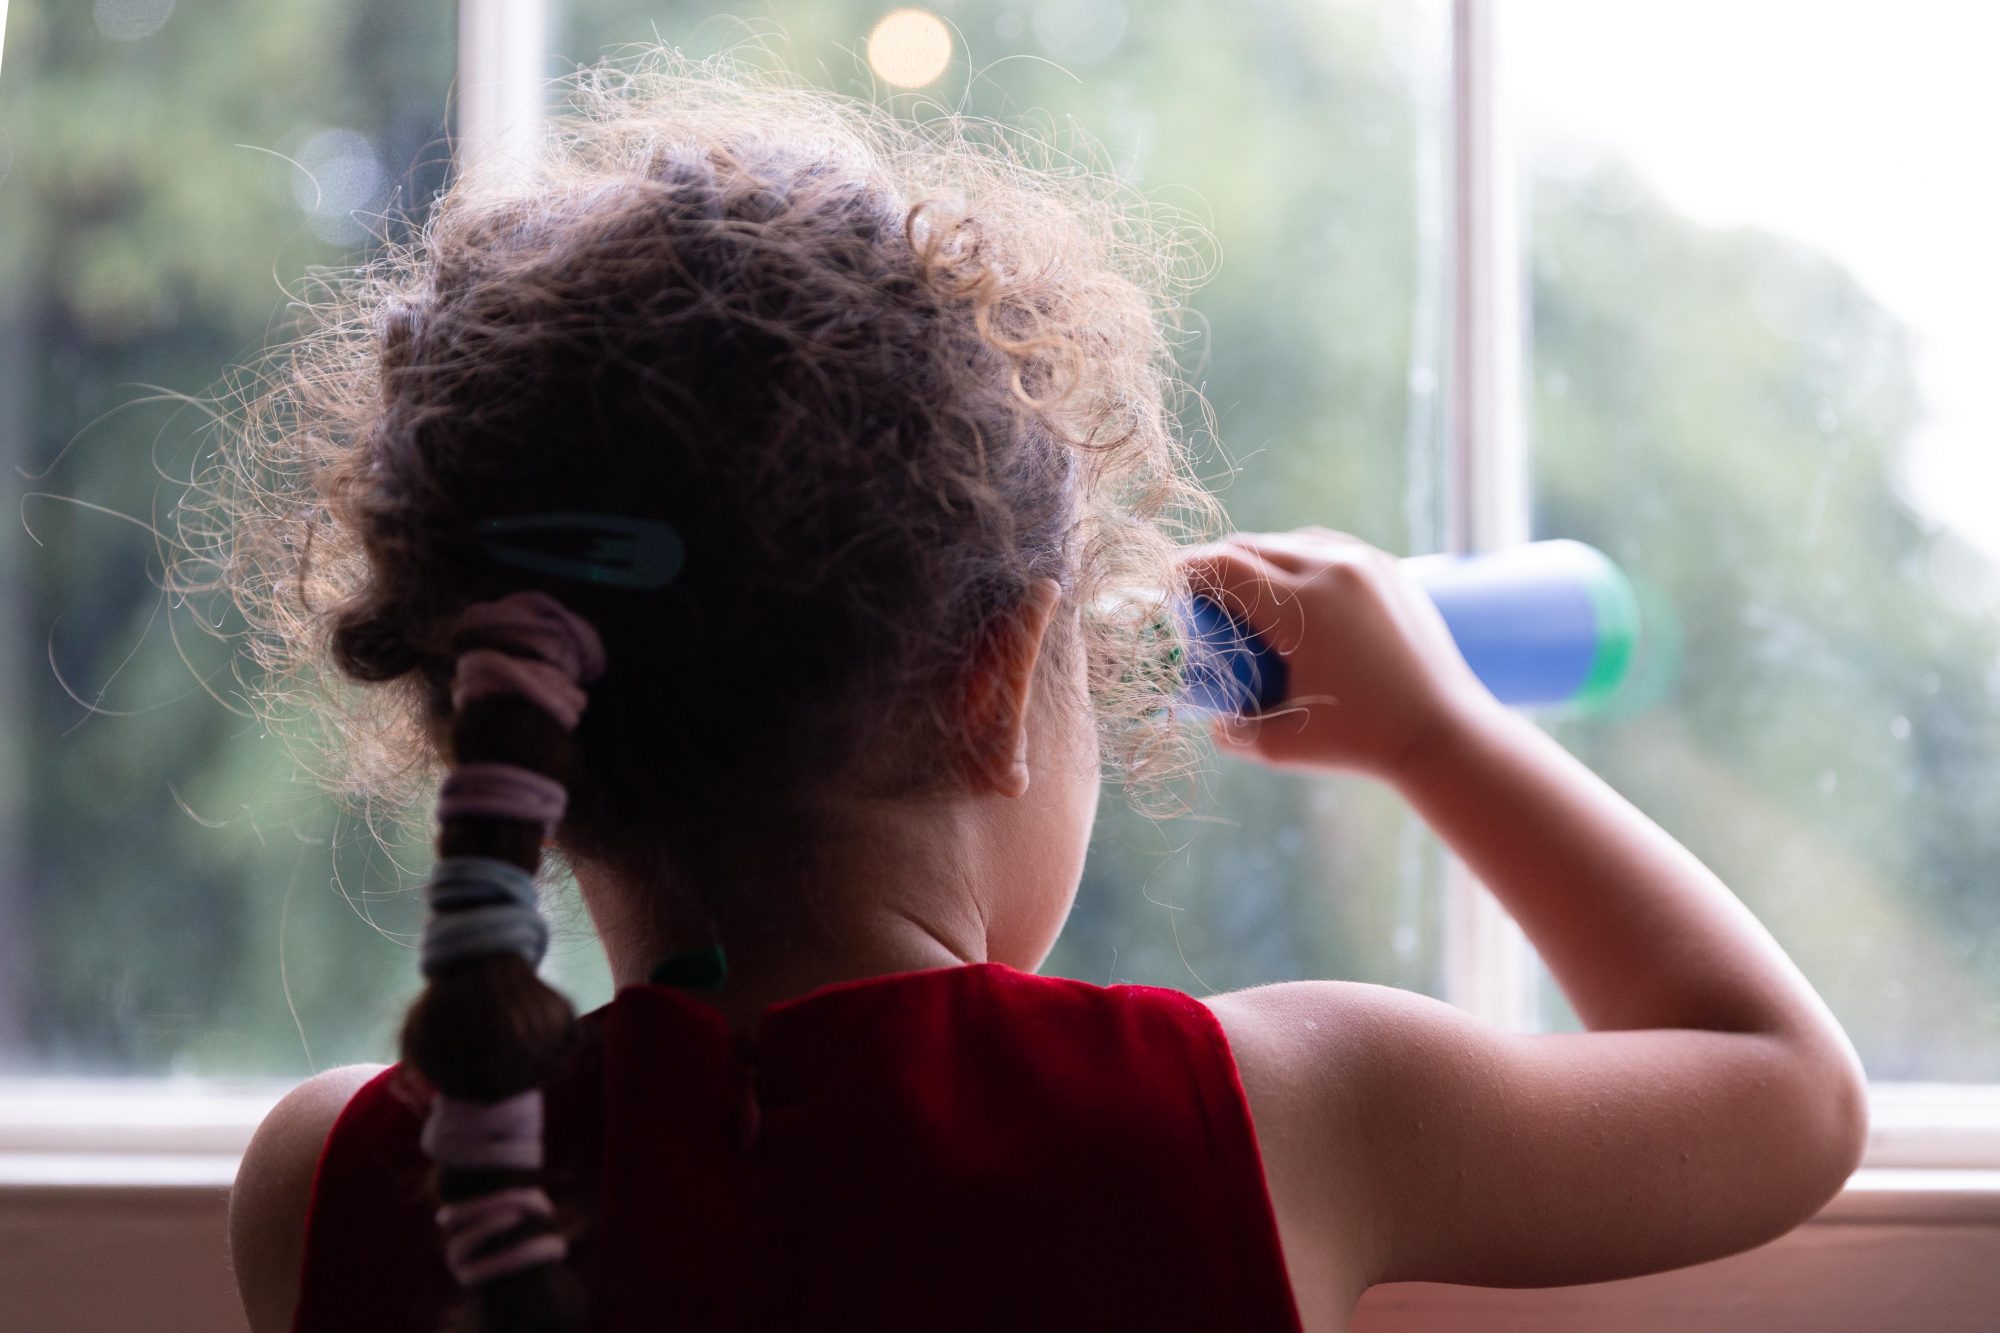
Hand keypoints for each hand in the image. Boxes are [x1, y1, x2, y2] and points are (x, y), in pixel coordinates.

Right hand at [1178, 528, 1496, 778]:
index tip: (1166, 588)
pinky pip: (1327, 549)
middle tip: (1200, 602)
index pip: (1225, 566)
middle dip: (1218, 568)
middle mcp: (1335, 569)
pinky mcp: (1388, 569)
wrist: (1446, 734)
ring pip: (1289, 542)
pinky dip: (1298, 563)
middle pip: (1252, 546)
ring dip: (1259, 562)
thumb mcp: (1282, 746)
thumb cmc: (1363, 743)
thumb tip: (1209, 717)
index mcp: (1305, 605)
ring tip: (1247, 600)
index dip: (1186, 572)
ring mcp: (1366, 563)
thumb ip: (1232, 731)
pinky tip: (1293, 596)